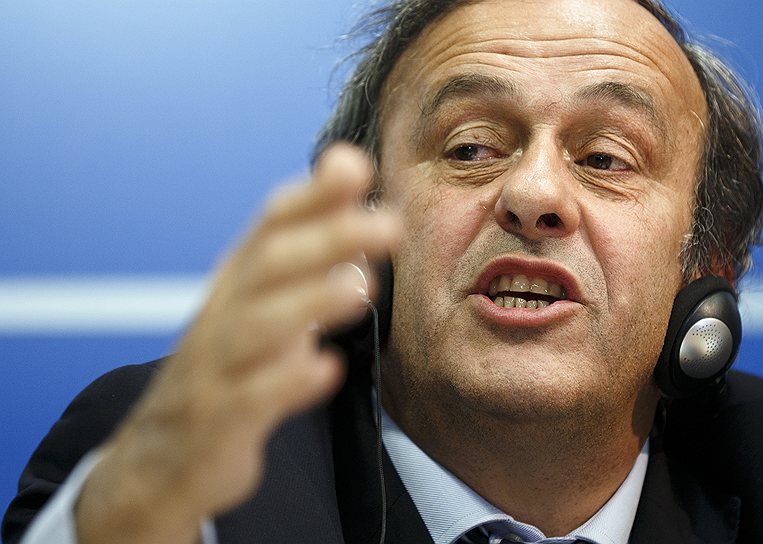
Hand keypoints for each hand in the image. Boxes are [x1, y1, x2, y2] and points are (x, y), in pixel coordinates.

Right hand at [74, 144, 398, 543]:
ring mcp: (216, 367)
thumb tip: (349, 178)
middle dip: (327, 239)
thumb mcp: (265, 305)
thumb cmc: (230, 368)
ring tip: (359, 287)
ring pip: (256, 326)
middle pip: (269, 264)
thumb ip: (309, 249)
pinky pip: (249, 399)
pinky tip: (326, 367)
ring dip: (309, 301)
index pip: (271, 224)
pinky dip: (287, 382)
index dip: (312, 195)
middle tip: (388, 226)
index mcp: (240, 282)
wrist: (163, 459)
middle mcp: (224, 314)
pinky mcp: (219, 421)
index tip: (355, 167)